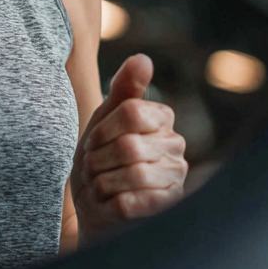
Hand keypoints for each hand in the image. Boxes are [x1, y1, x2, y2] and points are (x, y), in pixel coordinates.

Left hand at [72, 54, 186, 243]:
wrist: (94, 208)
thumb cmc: (100, 158)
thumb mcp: (105, 119)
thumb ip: (124, 88)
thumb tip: (143, 58)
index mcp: (161, 119)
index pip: (131, 111)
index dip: (102, 130)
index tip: (92, 143)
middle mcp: (176, 147)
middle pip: (129, 145)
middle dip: (99, 160)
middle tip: (93, 169)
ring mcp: (175, 179)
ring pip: (133, 175)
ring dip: (102, 183)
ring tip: (99, 187)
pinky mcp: (167, 210)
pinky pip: (133, 203)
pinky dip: (110, 204)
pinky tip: (109, 205)